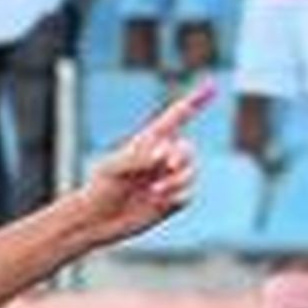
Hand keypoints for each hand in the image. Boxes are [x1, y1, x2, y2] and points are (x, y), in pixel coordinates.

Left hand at [75, 82, 212, 247]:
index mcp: (148, 142)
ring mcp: (168, 178)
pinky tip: (157, 201)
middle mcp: (162, 158)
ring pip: (190, 172)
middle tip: (170, 164)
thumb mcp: (112, 168)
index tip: (211, 86)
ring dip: (176, 180)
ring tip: (154, 190)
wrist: (96, 221)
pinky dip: (176, 196)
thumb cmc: (99, 189)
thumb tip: (163, 154)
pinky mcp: (172, 200)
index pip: (175, 118)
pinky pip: (188, 194)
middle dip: (181, 155)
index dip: (194, 102)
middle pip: (187, 149)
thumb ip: (138, 158)